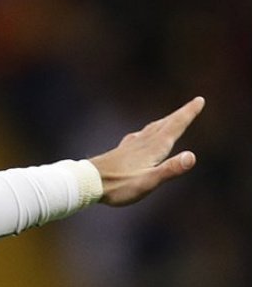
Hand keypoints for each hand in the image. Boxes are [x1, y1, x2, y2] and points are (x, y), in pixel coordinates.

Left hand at [89, 96, 204, 205]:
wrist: (86, 182)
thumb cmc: (118, 186)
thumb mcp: (148, 182)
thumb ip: (170, 169)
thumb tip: (192, 156)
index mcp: (153, 149)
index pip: (174, 127)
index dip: (188, 114)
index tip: (199, 100)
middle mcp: (142, 144)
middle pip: (164, 125)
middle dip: (180, 115)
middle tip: (193, 103)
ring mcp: (129, 147)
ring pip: (151, 130)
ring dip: (164, 122)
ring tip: (170, 119)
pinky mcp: (119, 153)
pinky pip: (137, 137)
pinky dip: (145, 133)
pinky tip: (138, 136)